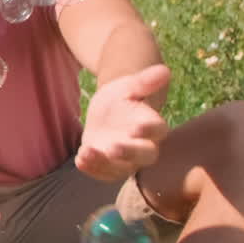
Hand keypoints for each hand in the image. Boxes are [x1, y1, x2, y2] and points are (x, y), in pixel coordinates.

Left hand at [77, 64, 170, 181]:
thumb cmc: (123, 98)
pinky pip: (103, 173)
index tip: (137, 127)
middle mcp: (144, 146)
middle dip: (129, 153)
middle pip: (144, 155)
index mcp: (152, 125)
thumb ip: (144, 81)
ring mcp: (126, 160)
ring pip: (122, 168)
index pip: (158, 130)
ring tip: (86, 153)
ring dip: (104, 163)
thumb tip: (164, 70)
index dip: (150, 129)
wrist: (107, 111)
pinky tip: (79, 159)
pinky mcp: (109, 166)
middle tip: (114, 148)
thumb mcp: (129, 86)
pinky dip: (92, 169)